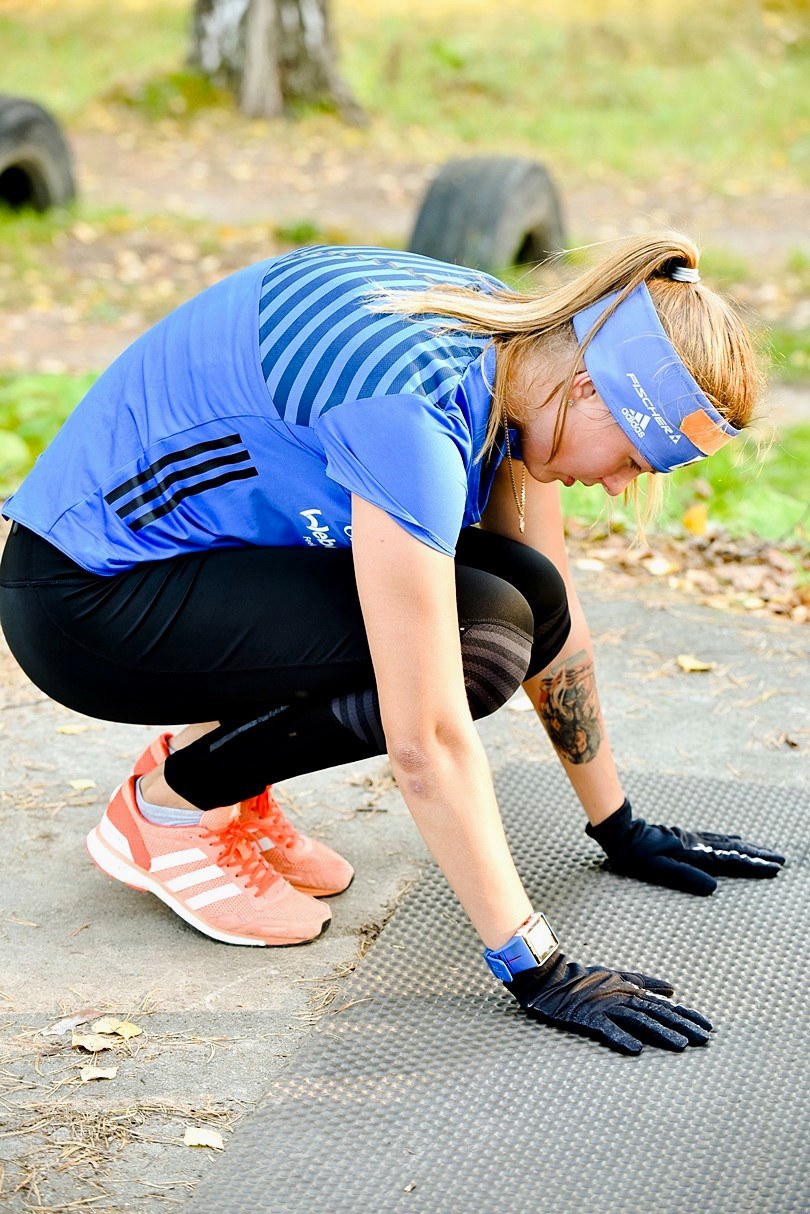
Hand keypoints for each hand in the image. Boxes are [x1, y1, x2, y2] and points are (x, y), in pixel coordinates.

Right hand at [507, 949, 712, 1054]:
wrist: (550, 976)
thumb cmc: (585, 979)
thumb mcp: (619, 977)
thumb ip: (645, 982)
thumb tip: (672, 990)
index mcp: (632, 991)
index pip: (666, 1006)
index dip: (688, 1016)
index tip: (709, 1027)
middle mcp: (623, 997)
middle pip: (658, 1014)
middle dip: (683, 1027)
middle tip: (704, 1040)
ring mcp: (607, 1006)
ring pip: (638, 1020)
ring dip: (660, 1033)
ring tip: (680, 1046)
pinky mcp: (588, 1016)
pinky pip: (606, 1028)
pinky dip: (621, 1037)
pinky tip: (635, 1049)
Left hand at [585, 799, 785, 895]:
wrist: (620, 831)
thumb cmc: (635, 854)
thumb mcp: (657, 870)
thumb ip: (685, 877)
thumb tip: (714, 888)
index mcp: (693, 853)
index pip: (730, 861)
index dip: (753, 866)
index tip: (774, 869)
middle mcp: (696, 844)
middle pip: (734, 849)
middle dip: (758, 855)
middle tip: (780, 860)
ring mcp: (691, 839)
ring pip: (726, 842)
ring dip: (748, 847)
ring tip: (765, 851)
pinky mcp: (684, 837)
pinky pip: (715, 838)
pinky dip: (731, 841)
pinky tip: (735, 840)